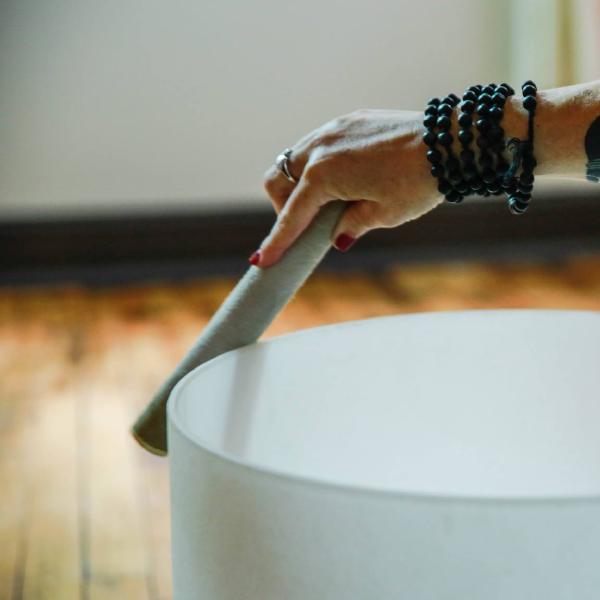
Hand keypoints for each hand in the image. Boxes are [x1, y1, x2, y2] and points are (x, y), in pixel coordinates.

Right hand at [255, 108, 442, 267]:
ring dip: (298, 183)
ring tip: (326, 201)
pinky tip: (343, 177)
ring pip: (294, 158)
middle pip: (277, 178)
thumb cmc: (419, 182)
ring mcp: (333, 128)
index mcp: (324, 175)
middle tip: (305, 224)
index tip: (261, 262)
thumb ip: (351, 225)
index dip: (276, 243)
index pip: (291, 216)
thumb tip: (336, 237)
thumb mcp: (383, 215)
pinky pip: (318, 144)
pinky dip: (318, 165)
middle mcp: (321, 147)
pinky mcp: (349, 120)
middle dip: (282, 205)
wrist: (452, 141)